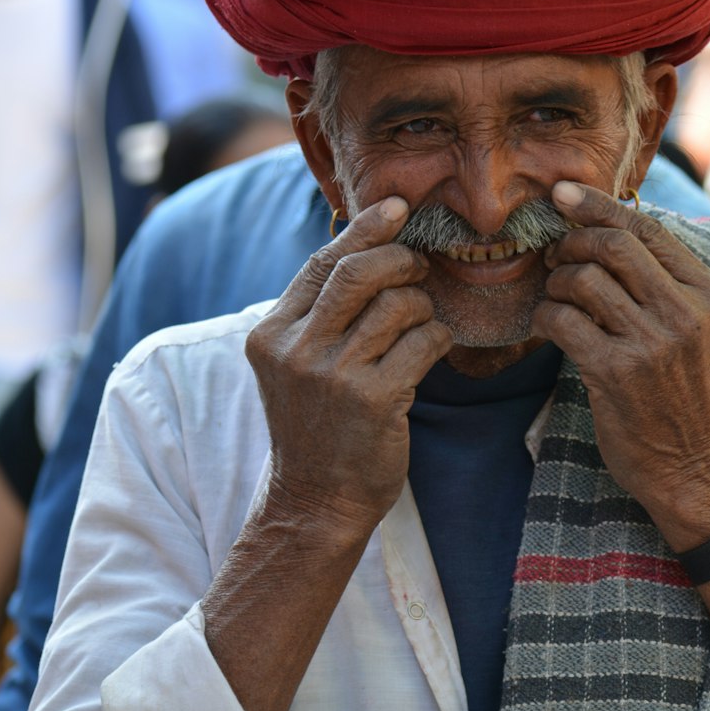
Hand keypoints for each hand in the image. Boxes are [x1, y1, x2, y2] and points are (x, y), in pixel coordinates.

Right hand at [245, 197, 451, 534]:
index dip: (364, 229)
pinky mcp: (374, 400)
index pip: (322, 263)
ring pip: (397, 305)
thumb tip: (366, 247)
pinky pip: (424, 343)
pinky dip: (437, 339)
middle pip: (359, 272)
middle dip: (400, 260)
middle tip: (420, 268)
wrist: (315, 502)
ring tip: (422, 325)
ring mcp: (333, 375)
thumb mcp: (295, 366)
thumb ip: (317, 315)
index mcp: (271, 334)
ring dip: (422, 307)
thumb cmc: (317, 428)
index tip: (397, 208)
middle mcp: (296, 350)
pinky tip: (434, 351)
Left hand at [531, 181, 709, 545]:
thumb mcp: (696, 332)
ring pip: (583, 279)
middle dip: (571, 242)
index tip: (562, 193)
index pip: (648, 228)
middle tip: (554, 257)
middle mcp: (685, 313)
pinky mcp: (616, 372)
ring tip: (556, 299)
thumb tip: (609, 227)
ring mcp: (652, 342)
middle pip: (612, 244)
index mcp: (708, 294)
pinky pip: (563, 320)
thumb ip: (665, 284)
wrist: (694, 469)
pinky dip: (545, 316)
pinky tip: (549, 327)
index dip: (598, 205)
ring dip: (556, 283)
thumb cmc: (684, 398)